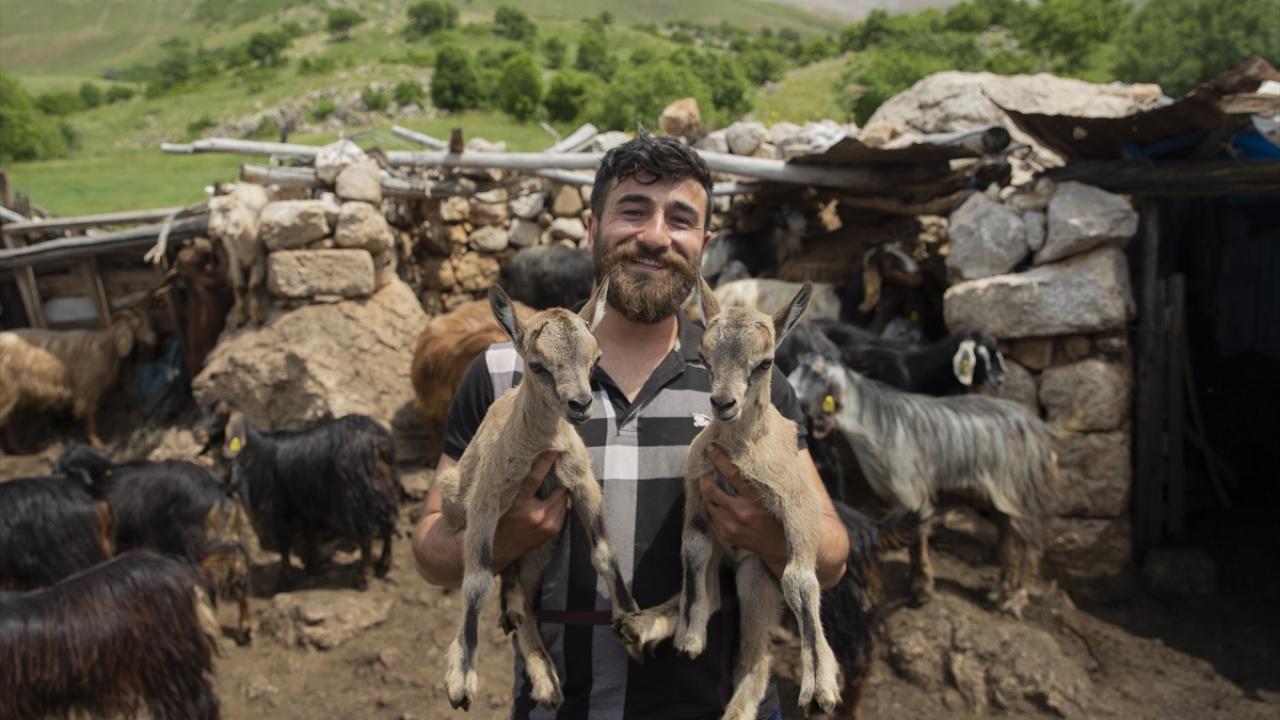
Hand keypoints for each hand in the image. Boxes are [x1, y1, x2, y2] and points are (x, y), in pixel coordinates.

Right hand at [492, 451, 568, 569]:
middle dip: (560, 478)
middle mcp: (536, 515)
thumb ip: (515, 485)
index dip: (545, 461)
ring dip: (561, 491)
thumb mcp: (501, 500)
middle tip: (559, 466)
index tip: (554, 447)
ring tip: (555, 484)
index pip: (535, 478)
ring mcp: (547, 525)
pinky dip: (560, 503)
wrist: (498, 549)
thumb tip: (529, 462)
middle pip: (558, 489)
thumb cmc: (497, 520)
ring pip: (563, 499)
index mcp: (518, 505)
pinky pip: (564, 510)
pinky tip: (552, 499)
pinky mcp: (553, 531)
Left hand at [698, 445, 786, 567]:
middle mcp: (741, 512)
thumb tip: (763, 453)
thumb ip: (766, 478)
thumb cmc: (780, 517)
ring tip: (709, 488)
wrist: (779, 547)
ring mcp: (731, 525)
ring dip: (707, 495)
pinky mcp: (725, 535)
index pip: (733, 474)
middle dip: (704, 479)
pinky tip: (718, 505)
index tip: (710, 449)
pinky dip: (713, 509)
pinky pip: (712, 517)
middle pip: (712, 490)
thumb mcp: (776, 496)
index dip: (719, 459)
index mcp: (755, 499)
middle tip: (704, 473)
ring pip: (709, 504)